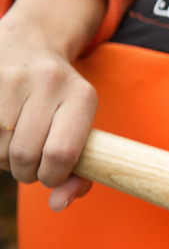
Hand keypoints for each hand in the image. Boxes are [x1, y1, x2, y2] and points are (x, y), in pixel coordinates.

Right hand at [0, 0, 105, 208]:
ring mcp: (11, 78)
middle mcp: (48, 82)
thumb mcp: (81, 127)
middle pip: (25, 154)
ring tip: (15, 145)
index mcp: (82, 96)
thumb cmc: (61, 100)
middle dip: (25, 172)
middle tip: (30, 165)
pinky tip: (1, 134)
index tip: (50, 176)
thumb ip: (80, 173)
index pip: (62, 154)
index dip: (52, 177)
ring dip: (5, 159)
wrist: (31, 43)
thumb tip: (59, 205)